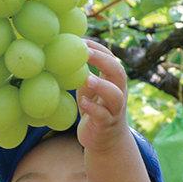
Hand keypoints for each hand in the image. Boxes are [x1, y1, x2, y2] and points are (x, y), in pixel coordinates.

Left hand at [76, 39, 128, 153]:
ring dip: (102, 86)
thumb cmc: (94, 108)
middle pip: (119, 73)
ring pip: (116, 96)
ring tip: (88, 79)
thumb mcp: (88, 88)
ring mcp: (114, 110)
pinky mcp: (106, 125)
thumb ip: (82, 73)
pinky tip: (83, 103)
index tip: (82, 40)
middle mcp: (119, 93)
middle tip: (85, 53)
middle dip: (104, 61)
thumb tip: (63, 50)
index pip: (111, 59)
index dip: (99, 49)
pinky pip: (103, 116)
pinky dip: (94, 109)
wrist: (104, 140)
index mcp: (114, 81)